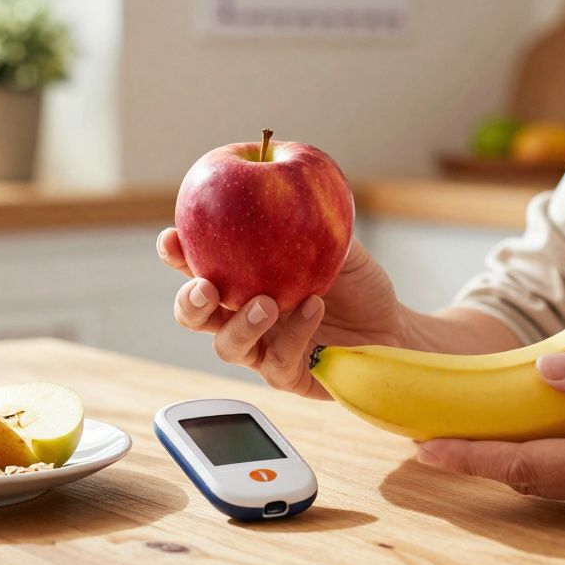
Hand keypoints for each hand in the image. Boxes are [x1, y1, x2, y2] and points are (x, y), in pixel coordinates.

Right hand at [157, 228, 407, 397]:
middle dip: (190, 301)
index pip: (197, 265)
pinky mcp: (286, 376)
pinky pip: (278, 360)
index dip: (177, 254)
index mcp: (242, 278)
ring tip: (267, 303)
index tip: (172, 238)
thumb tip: (289, 189)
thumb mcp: (338, 244)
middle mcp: (242, 315)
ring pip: (228, 346)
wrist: (392, 327)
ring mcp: (261, 348)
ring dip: (242, 323)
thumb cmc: (358, 283)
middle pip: (194, 315)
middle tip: (206, 287)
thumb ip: (311, 222)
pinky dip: (295, 333)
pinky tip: (313, 309)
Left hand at [416, 348, 564, 520]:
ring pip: (553, 480)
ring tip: (466, 433)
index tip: (424, 448)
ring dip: (508, 459)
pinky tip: (535, 433)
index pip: (525, 465)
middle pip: (529, 477)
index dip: (471, 457)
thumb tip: (546, 371)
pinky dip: (545, 457)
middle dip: (477, 460)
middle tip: (428, 438)